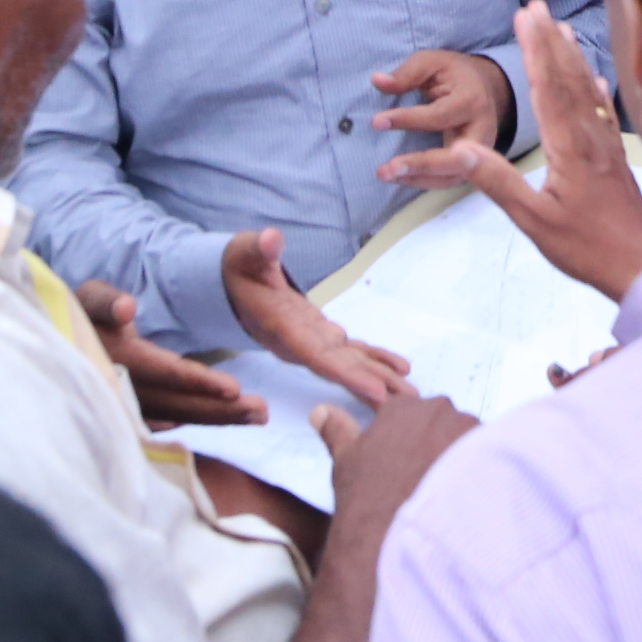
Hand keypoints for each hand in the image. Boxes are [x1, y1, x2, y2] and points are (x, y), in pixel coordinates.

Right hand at [75, 277, 263, 427]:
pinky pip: (166, 423)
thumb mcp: (86, 298)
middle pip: (178, 404)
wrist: (53, 344)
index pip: (164, 373)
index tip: (234, 389)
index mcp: (117, 359)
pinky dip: (195, 421)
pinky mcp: (130, 414)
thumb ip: (103, 300)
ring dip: (217, 418)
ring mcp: (127, 407)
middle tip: (262, 412)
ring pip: (177, 417)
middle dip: (220, 410)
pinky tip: (224, 420)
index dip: (197, 382)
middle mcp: (125, 389)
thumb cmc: (77, 315)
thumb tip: (126, 308)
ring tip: (257, 416)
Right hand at [222, 228, 410, 406]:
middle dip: (373, 385)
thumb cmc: (238, 268)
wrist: (230, 285)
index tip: (376, 392)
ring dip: (380, 377)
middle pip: (340, 368)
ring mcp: (312, 341)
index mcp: (282, 328)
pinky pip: (351, 351)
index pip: (317, 356)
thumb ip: (258, 250)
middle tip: (409, 403)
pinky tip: (400, 368)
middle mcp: (299, 343)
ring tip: (411, 395)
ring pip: (349, 363)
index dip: (347, 375)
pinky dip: (376, 359)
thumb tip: (270, 238)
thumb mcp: (243, 254)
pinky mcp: (321, 335)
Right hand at [313, 390, 475, 550]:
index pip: (413, 413)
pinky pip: (488, 459)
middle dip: (437, 445)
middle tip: (424, 478)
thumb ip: (336, 429)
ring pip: (467, 440)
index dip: (410, 438)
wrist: (394, 533)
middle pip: (443, 423)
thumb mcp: (345, 459)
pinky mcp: (489, 457)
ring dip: (459, 459)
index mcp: (405, 408)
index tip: (408, 460)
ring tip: (444, 491)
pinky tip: (463, 496)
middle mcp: (440, 412)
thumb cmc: (369, 497)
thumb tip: (322, 412)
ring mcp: (468, 433)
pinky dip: (478, 474)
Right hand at [384, 0, 641, 302]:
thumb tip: (461, 148)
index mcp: (568, 147)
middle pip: (567, 78)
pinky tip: (596, 81)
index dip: (534, 49)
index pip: (547, 87)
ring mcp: (607, 147)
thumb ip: (498, 182)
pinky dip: (596, 91)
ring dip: (573, 56)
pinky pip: (604, 114)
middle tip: (536, 6)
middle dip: (550, 40)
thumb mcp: (534, 220)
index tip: (524, 17)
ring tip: (563, 27)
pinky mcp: (617, 160)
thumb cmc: (588, 248)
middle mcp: (590, 138)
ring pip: (587, 91)